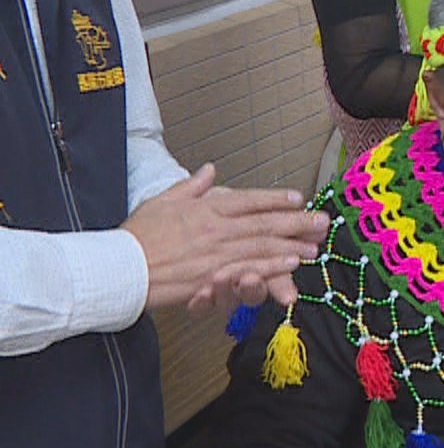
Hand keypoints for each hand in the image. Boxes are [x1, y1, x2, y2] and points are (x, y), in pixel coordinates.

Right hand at [124, 165, 328, 311]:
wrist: (117, 266)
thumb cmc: (137, 236)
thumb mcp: (163, 201)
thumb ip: (191, 186)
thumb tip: (209, 170)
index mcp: (206, 208)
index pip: (248, 200)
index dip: (275, 198)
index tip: (298, 198)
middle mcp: (215, 228)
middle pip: (263, 223)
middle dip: (296, 222)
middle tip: (321, 222)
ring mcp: (215, 253)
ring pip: (261, 247)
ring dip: (290, 245)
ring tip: (313, 245)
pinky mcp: (210, 277)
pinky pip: (247, 270)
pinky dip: (270, 267)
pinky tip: (289, 265)